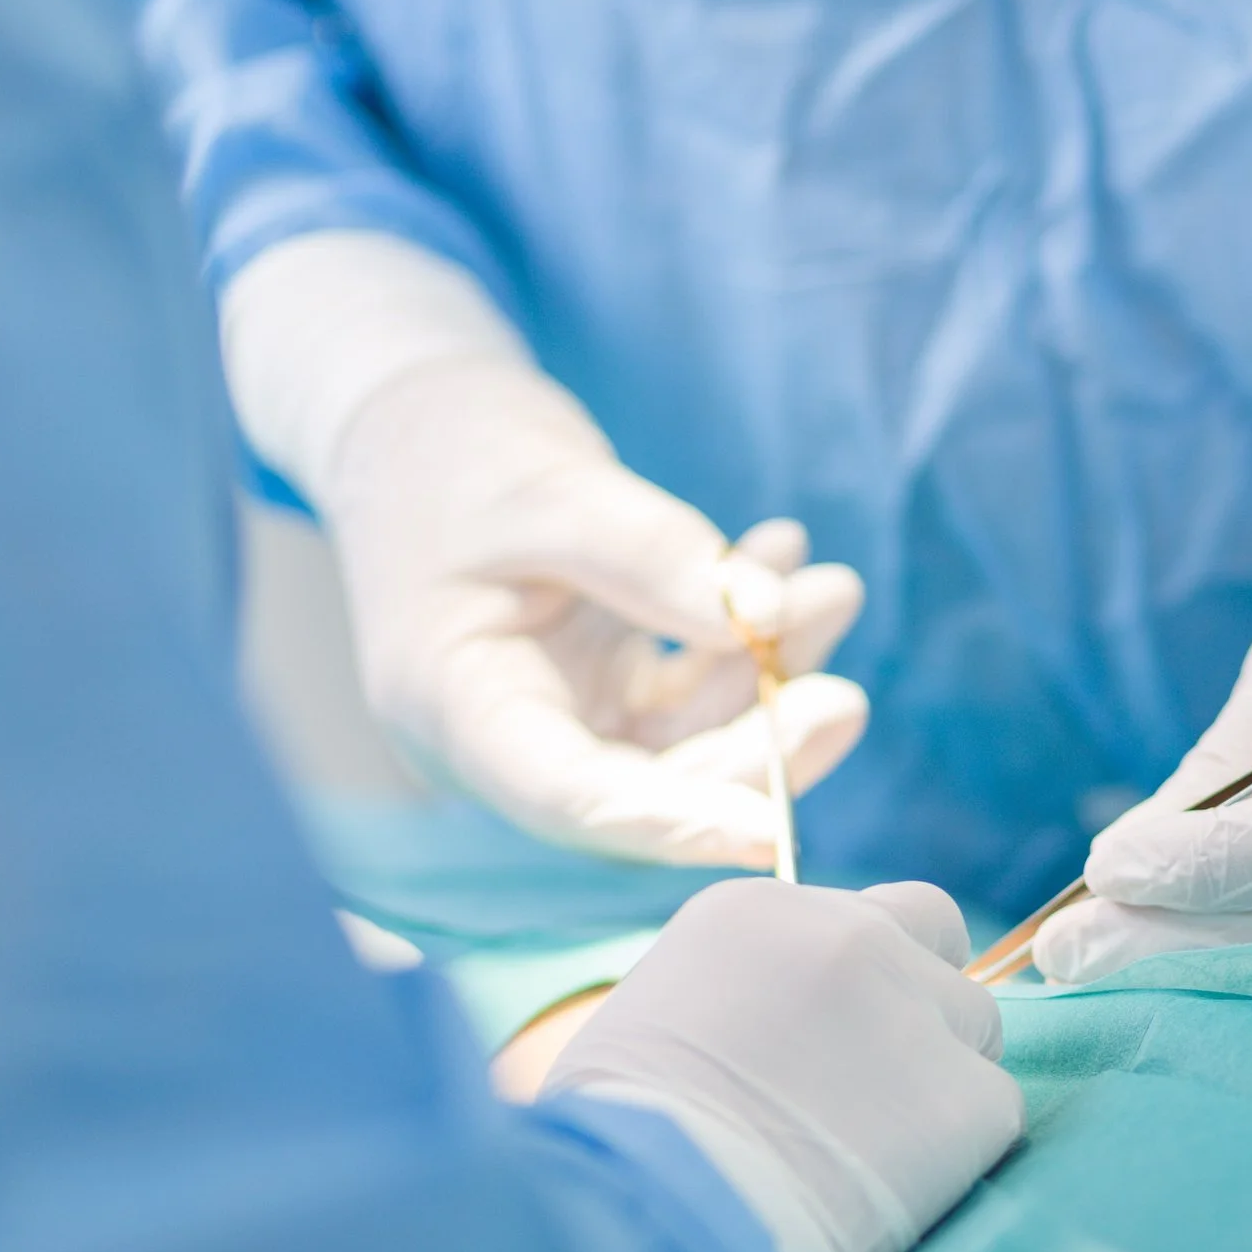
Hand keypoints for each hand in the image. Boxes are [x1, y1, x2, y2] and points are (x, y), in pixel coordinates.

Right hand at [222, 231, 866, 867]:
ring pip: (685, 741)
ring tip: (834, 590)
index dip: (672, 823)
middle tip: (842, 696)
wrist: (409, 418)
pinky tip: (788, 553)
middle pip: (647, 787)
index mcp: (454, 709)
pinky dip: (746, 638)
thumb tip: (769, 616)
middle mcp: (505, 737)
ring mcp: (558, 713)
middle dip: (753, 751)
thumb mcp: (549, 484)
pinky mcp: (599, 683)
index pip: (571, 799)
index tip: (768, 832)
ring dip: (769, 683)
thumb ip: (652, 553)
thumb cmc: (450, 448)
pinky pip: (691, 688)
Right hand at [544, 881, 1021, 1251]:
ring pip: (976, 1029)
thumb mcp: (647, 1022)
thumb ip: (727, 996)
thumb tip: (760, 1032)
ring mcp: (916, 1010)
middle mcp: (850, 936)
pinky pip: (993, 1115)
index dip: (850, 980)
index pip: (853, 915)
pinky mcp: (967, 1098)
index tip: (825, 1041)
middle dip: (922, 995)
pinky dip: (958, 1157)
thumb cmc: (612, 1144)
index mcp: (760, 911)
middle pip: (936, 938)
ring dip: (940, 1081)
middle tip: (884, 1081)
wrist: (654, 1219)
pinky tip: (891, 1199)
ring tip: (874, 1157)